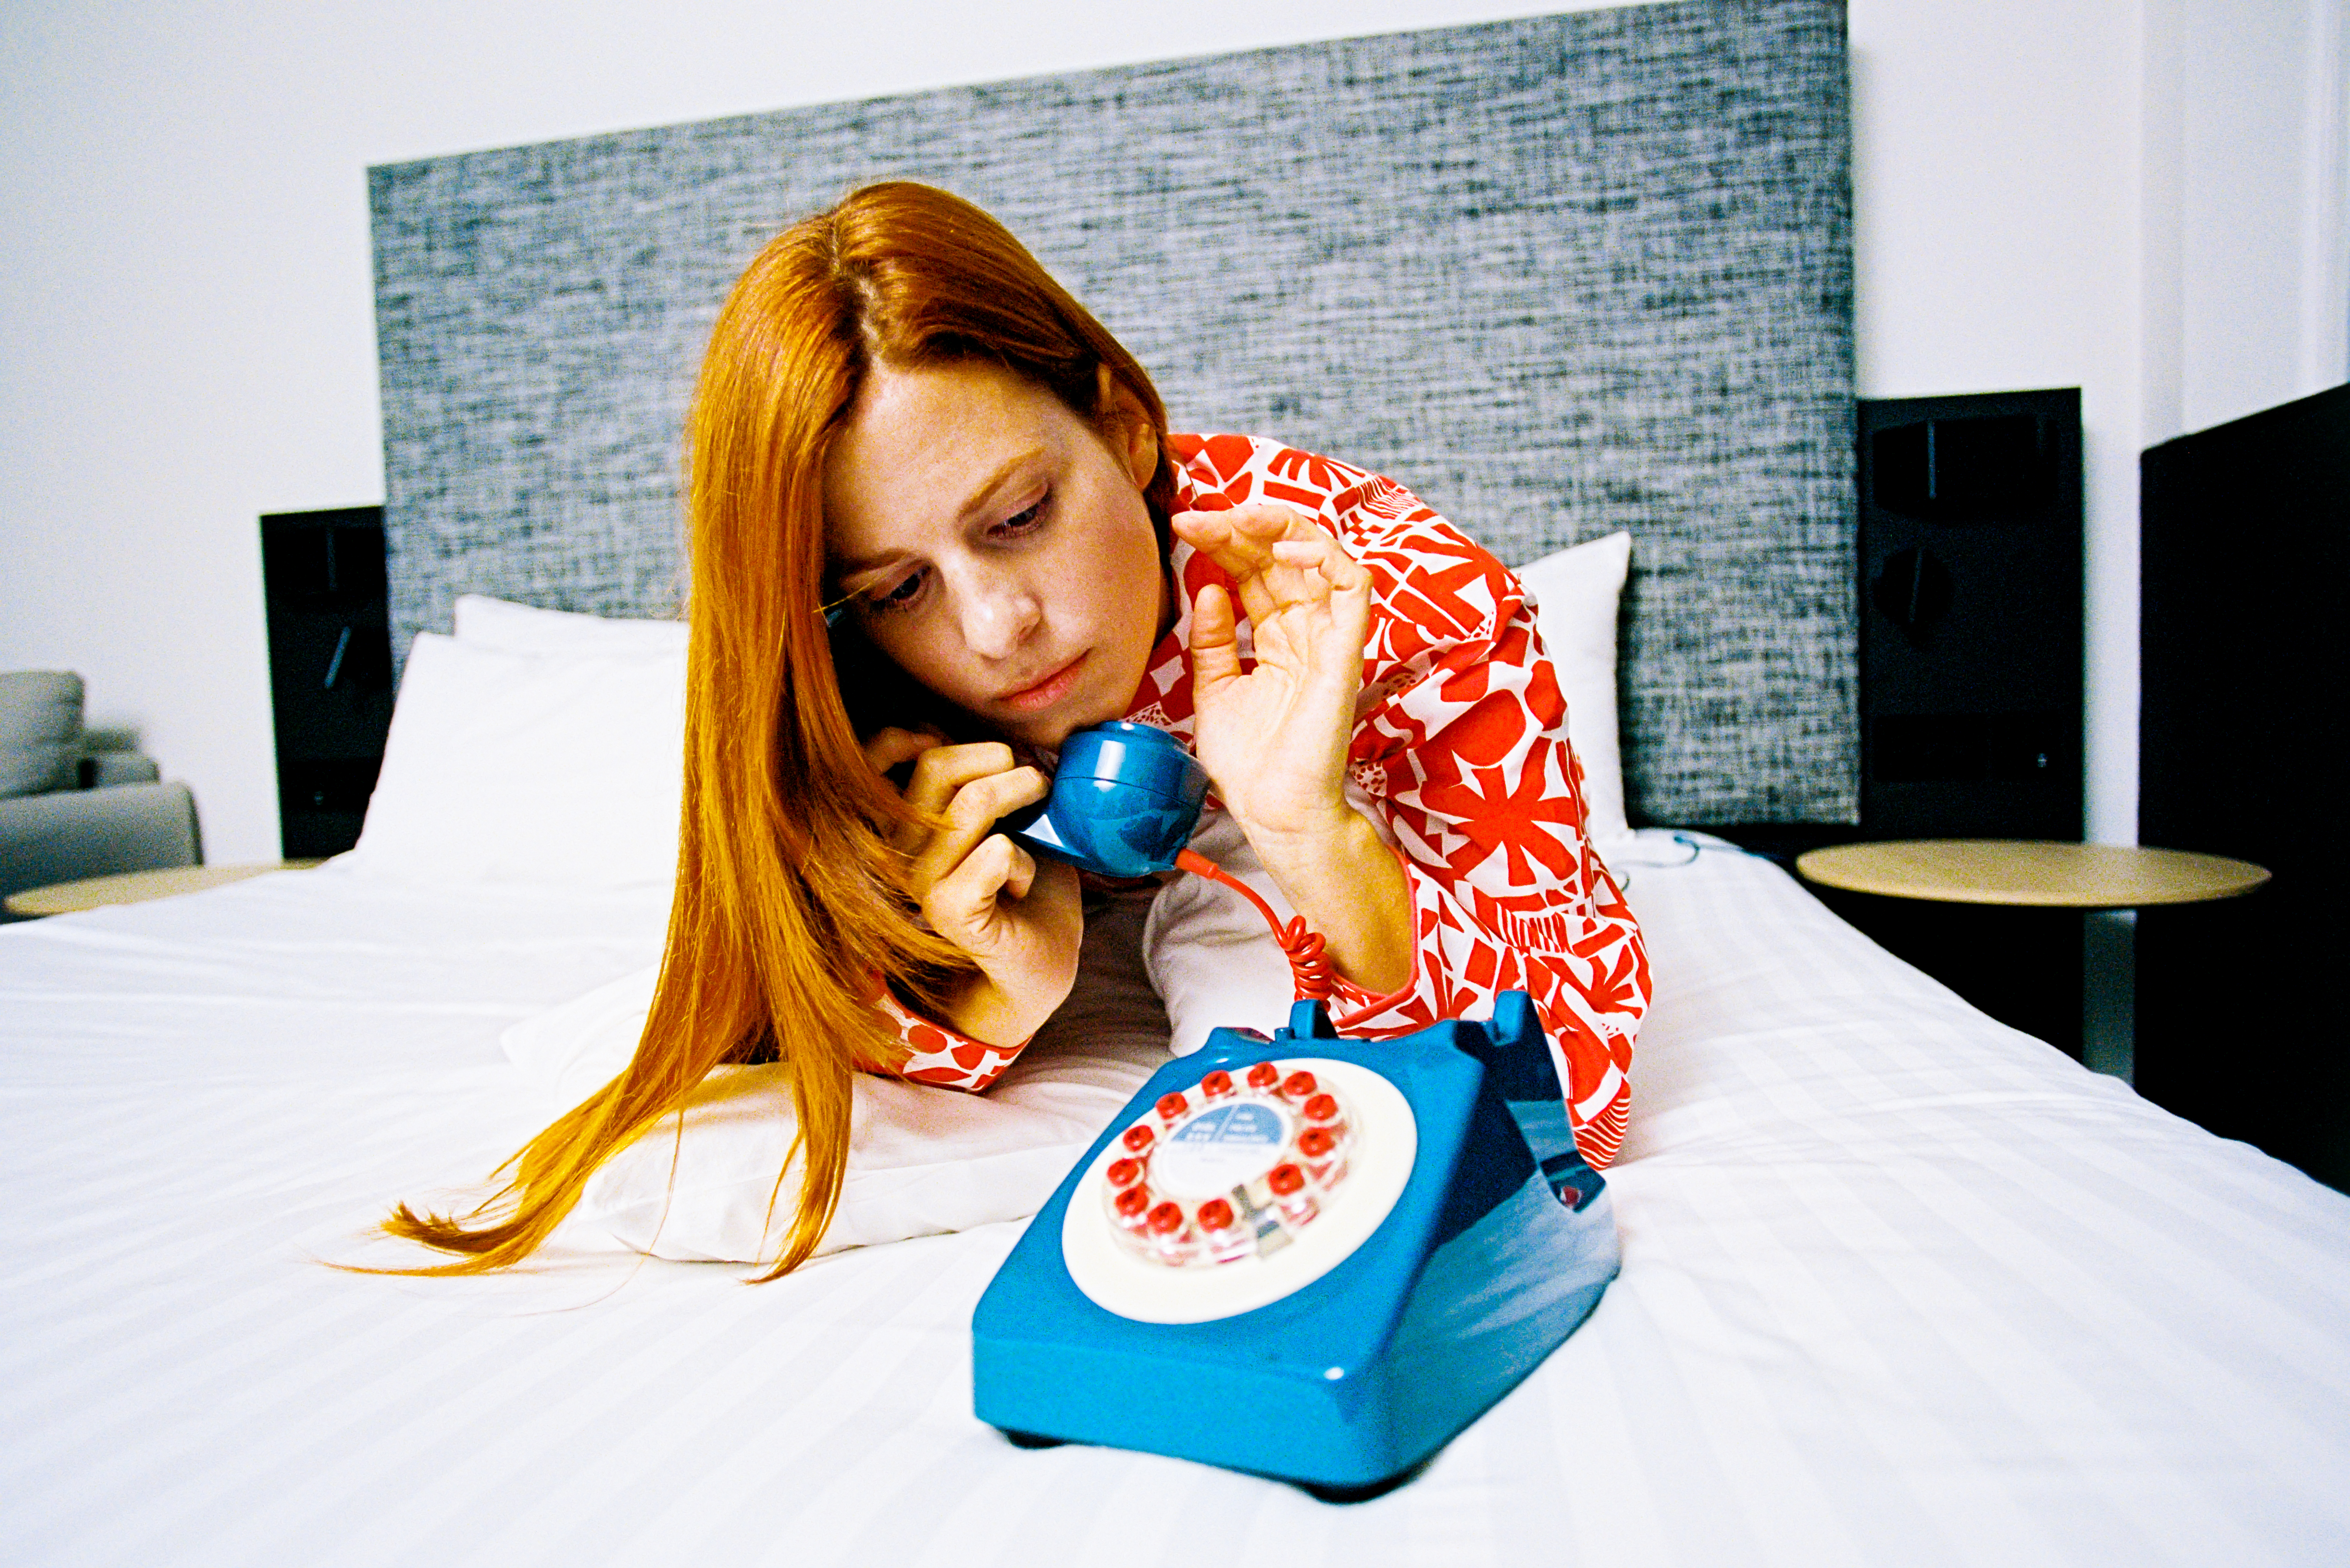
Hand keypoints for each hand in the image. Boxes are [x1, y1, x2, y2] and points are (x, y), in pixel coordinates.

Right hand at [863, 729, 1081, 1044]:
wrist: (1040, 963)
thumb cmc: (1025, 887)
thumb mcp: (1005, 817)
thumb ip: (983, 779)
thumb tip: (996, 738)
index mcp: (902, 821)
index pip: (878, 753)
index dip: (920, 733)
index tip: (974, 747)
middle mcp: (897, 850)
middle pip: (936, 766)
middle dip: (998, 759)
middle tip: (1034, 781)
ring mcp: (919, 883)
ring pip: (970, 804)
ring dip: (1022, 795)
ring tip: (1039, 816)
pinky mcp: (949, 912)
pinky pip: (994, 853)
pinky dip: (1024, 858)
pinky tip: (1021, 881)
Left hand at [1170, 503, 1371, 843]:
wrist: (1271, 811)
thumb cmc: (1250, 764)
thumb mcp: (1215, 690)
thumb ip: (1214, 641)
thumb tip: (1208, 591)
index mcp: (1279, 639)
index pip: (1256, 572)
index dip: (1223, 542)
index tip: (1183, 526)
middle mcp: (1307, 631)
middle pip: (1281, 556)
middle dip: (1239, 527)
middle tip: (1196, 518)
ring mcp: (1329, 638)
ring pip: (1319, 555)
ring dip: (1279, 526)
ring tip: (1236, 518)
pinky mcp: (1346, 650)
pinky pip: (1352, 585)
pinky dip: (1323, 555)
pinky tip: (1282, 548)